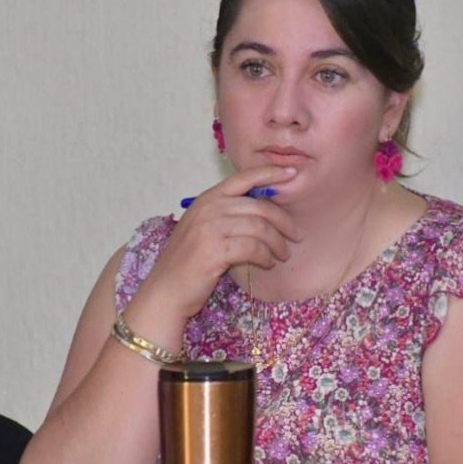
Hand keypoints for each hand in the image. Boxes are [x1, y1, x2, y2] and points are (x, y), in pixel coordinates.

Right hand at [136, 166, 300, 318]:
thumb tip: (266, 209)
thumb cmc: (189, 262)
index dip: (270, 173)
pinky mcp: (215, 250)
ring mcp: (210, 228)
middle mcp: (208, 208)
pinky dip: (265, 256)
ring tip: (282, 254)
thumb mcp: (204, 228)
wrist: (166, 290)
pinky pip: (253, 248)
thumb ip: (227, 214)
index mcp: (207, 199)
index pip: (243, 178)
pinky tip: (267, 263)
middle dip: (283, 221)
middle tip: (295, 236)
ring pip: (260, 228)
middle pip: (259, 206)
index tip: (291, 174)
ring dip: (277, 243)